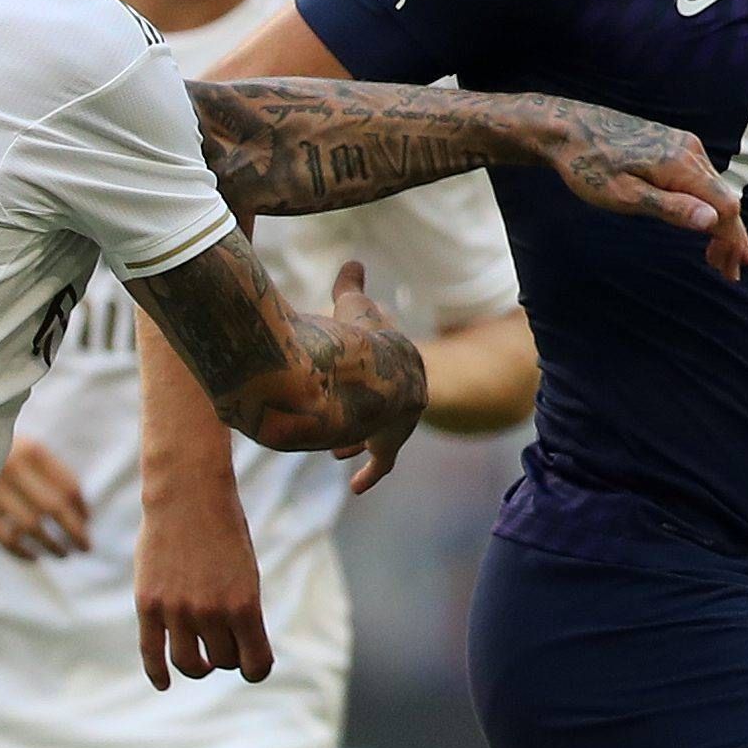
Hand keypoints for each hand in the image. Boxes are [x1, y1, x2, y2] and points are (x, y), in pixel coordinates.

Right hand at [0, 438, 90, 560]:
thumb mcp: (23, 447)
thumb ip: (50, 473)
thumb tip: (82, 515)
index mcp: (30, 449)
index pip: (68, 485)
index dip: (82, 509)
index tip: (87, 523)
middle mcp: (11, 465)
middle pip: (53, 508)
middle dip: (74, 533)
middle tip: (86, 548)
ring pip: (30, 525)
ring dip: (51, 545)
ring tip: (63, 554)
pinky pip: (3, 537)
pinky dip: (22, 551)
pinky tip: (34, 557)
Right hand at [137, 470, 268, 687]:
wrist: (188, 496)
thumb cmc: (224, 534)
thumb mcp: (247, 574)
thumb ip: (242, 614)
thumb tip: (236, 652)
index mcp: (244, 606)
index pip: (255, 665)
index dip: (256, 667)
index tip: (252, 661)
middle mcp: (211, 613)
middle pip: (223, 662)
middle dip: (227, 655)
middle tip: (225, 639)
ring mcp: (177, 610)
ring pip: (190, 664)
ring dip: (199, 666)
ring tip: (203, 658)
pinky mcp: (149, 604)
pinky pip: (152, 653)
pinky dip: (158, 674)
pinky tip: (164, 684)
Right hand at [324, 259, 424, 495]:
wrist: (368, 373)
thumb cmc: (359, 337)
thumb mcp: (354, 307)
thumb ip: (351, 287)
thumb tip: (352, 260)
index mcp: (405, 367)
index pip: (391, 376)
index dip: (371, 379)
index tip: (355, 381)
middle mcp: (410, 399)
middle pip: (387, 410)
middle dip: (367, 417)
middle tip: (348, 419)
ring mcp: (401, 425)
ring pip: (380, 438)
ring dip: (358, 441)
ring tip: (337, 450)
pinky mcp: (387, 448)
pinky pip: (381, 466)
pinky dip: (369, 474)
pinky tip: (357, 487)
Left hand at [534, 99, 747, 280]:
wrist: (567, 128)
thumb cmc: (589, 166)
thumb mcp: (625, 196)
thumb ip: (671, 208)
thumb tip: (713, 221)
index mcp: (680, 165)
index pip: (725, 207)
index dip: (733, 240)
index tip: (733, 269)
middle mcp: (690, 150)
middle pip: (726, 199)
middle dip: (731, 237)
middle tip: (731, 272)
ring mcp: (683, 145)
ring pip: (715, 189)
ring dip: (720, 223)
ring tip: (717, 256)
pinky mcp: (674, 144)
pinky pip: (702, 179)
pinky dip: (707, 204)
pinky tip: (701, 221)